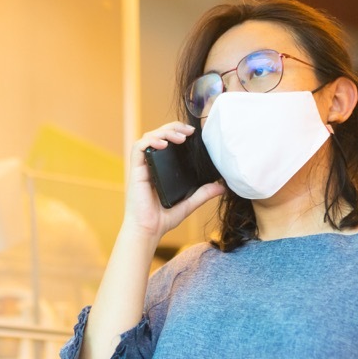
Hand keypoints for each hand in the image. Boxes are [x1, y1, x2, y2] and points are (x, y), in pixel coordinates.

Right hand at [123, 122, 224, 240]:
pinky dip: (151, 142)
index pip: (166, 141)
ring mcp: (142, 167)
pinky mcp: (135, 171)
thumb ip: (203, 193)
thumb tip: (222, 187)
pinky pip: (138, 148)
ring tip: (180, 137)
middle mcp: (150, 164)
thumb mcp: (189, 203)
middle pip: (158, 134)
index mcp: (160, 168)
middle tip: (189, 131)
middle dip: (173, 127)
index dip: (177, 132)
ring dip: (164, 132)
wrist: (148, 231)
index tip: (193, 134)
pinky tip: (164, 144)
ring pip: (148, 137)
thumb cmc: (163, 218)